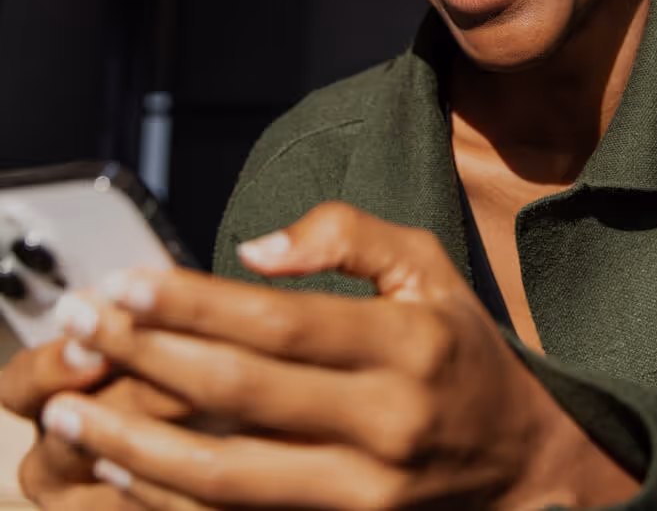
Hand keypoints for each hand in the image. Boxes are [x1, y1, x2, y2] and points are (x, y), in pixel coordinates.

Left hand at [36, 202, 638, 509]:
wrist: (522, 456)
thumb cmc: (464, 352)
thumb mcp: (431, 268)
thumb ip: (351, 236)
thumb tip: (253, 249)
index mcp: (410, 342)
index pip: (282, 321)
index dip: (193, 303)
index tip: (126, 285)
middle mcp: (390, 418)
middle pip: (242, 390)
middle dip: (146, 357)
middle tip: (80, 329)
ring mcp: (367, 487)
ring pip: (227, 473)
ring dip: (134, 444)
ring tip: (69, 411)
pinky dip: (171, 497)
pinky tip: (121, 470)